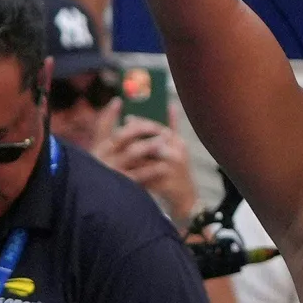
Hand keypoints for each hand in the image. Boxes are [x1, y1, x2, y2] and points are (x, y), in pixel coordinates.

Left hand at [93, 104, 198, 226]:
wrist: (186, 196)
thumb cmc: (179, 168)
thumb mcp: (179, 146)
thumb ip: (173, 126)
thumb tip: (169, 106)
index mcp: (179, 143)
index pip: (158, 128)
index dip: (142, 123)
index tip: (127, 118)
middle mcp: (177, 155)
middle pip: (151, 143)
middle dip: (133, 139)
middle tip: (117, 135)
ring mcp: (171, 170)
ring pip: (145, 161)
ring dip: (130, 157)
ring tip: (116, 152)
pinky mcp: (164, 185)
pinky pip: (145, 178)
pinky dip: (133, 174)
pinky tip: (120, 170)